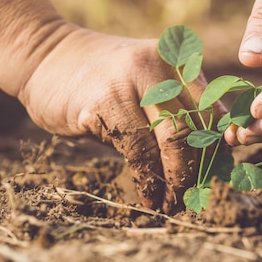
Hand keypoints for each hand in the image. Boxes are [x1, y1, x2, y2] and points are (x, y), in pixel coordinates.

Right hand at [17, 26, 212, 213]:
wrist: (46, 56)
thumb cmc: (100, 78)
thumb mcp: (145, 83)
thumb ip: (172, 113)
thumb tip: (204, 163)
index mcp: (177, 61)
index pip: (212, 112)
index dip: (215, 152)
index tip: (210, 179)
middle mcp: (161, 66)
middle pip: (196, 127)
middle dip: (197, 171)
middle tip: (191, 198)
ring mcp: (133, 81)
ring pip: (172, 141)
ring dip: (174, 182)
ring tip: (171, 205)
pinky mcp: (105, 103)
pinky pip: (138, 151)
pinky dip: (148, 180)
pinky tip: (148, 196)